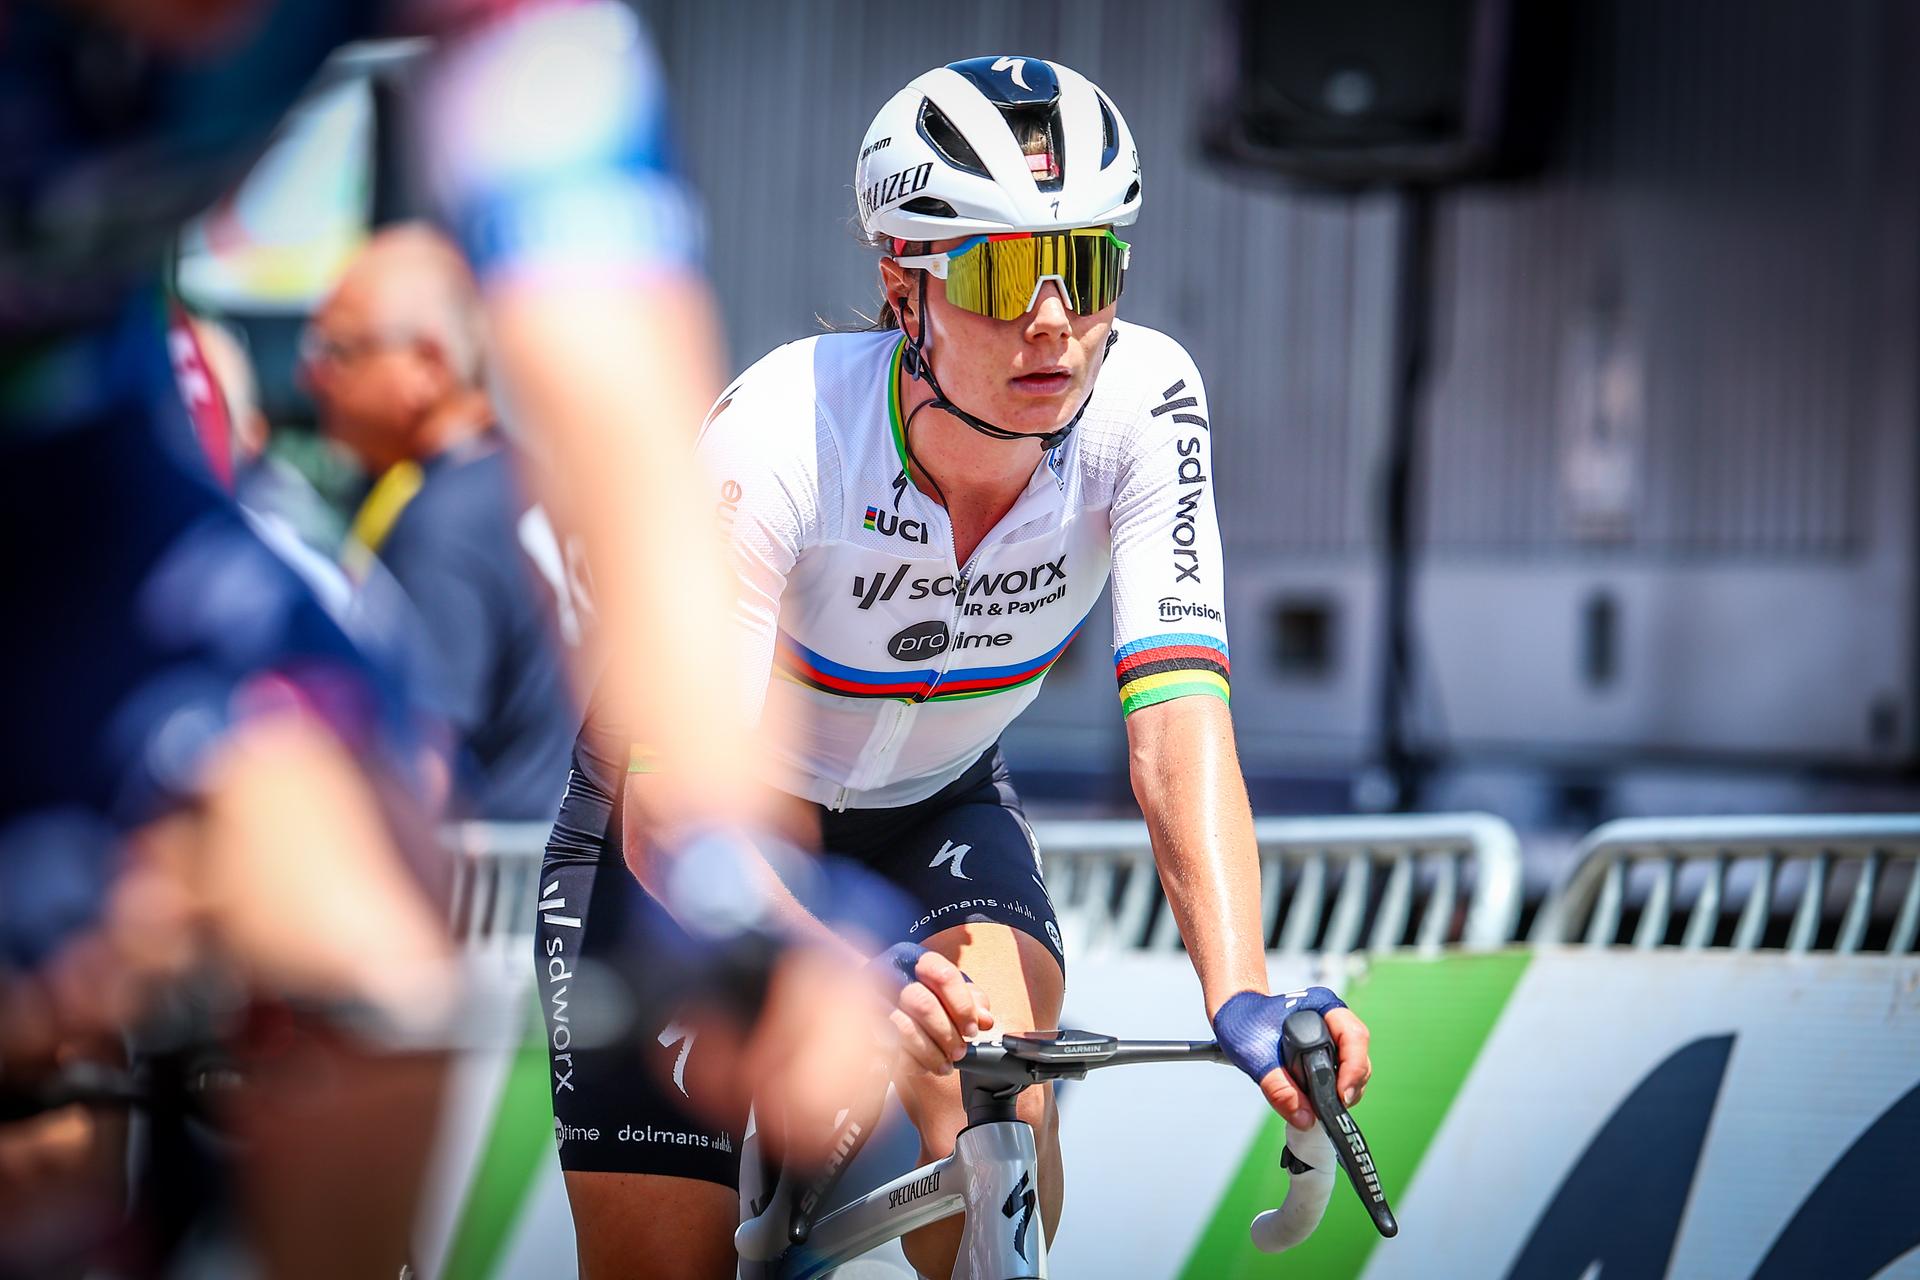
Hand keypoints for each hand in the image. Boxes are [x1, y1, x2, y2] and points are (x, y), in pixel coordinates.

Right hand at [869, 942, 994, 1076]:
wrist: (867, 1000)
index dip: (963, 1006)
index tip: (972, 1030)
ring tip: (944, 1065)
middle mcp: (887, 973)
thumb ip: (969, 999)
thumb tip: (985, 1019)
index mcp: (913, 959)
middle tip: (960, 1052)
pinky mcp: (861, 1027)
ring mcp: (869, 999)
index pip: (944, 975)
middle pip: (923, 1003)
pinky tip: (922, 1067)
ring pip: (905, 1028)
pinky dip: (910, 1062)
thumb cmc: (915, 995)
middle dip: (947, 1033)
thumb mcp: (944, 990)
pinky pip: (887, 1048)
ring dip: (930, 1052)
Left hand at [1210, 987, 1372, 1129]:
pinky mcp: (1326, 1048)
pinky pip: (1342, 1070)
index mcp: (1321, 1004)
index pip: (1353, 1036)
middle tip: (1335, 1107)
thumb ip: (1278, 1088)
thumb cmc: (1242, 1024)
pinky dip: (1336, 1087)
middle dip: (1352, 1083)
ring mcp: (1331, 1032)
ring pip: (1355, 1063)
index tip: (1341, 1095)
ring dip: (1346, 1088)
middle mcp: (1332, 1017)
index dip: (1353, 1068)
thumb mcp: (1254, 1056)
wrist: (1233, 1015)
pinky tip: (1322, 1100)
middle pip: (1358, 1052)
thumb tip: (1305, 1120)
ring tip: (1327, 1107)